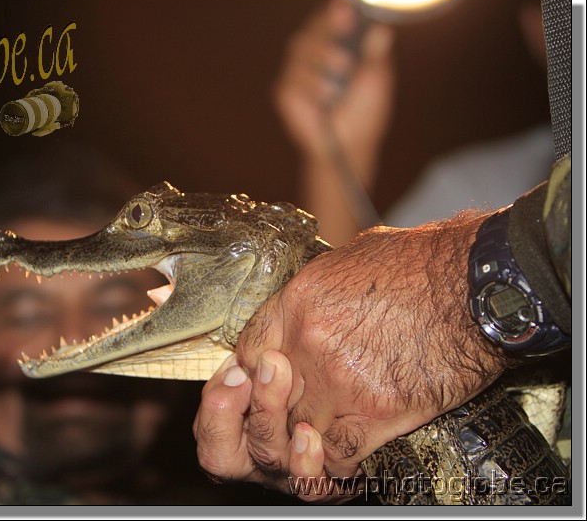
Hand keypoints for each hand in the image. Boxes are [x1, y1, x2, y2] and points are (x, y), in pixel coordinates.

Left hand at [196, 211, 508, 498]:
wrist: (478, 285)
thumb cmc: (424, 264)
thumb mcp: (349, 261)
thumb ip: (313, 295)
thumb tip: (302, 314)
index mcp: (298, 304)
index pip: (246, 352)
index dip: (248, 376)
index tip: (258, 385)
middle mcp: (309, 344)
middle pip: (264, 400)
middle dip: (270, 415)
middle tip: (286, 418)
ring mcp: (340, 381)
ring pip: (294, 434)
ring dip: (302, 443)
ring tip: (314, 439)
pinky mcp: (377, 412)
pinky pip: (336, 456)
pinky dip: (334, 463)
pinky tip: (342, 453)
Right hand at [275, 0, 394, 244]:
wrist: (348, 146)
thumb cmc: (364, 114)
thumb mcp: (376, 80)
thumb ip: (375, 53)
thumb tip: (381, 29)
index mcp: (337, 48)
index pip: (328, 20)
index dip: (333, 11)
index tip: (344, 5)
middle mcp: (314, 57)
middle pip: (310, 29)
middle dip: (326, 27)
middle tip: (343, 23)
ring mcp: (297, 73)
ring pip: (299, 47)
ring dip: (322, 57)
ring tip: (342, 72)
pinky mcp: (285, 92)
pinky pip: (292, 76)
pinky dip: (312, 85)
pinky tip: (324, 98)